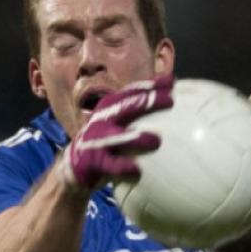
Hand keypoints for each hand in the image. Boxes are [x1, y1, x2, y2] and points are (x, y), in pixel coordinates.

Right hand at [56, 74, 173, 191]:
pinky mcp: (93, 161)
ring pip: (117, 136)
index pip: (132, 91)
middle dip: (147, 102)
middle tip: (170, 100)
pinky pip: (110, 165)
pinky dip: (122, 167)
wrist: (76, 164)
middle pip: (126, 106)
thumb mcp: (120, 122)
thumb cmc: (108, 141)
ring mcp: (96, 139)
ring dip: (136, 137)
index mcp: (111, 106)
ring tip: (157, 140)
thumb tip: (174, 100)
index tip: (172, 81)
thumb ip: (140, 112)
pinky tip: (136, 170)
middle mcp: (103, 119)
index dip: (151, 85)